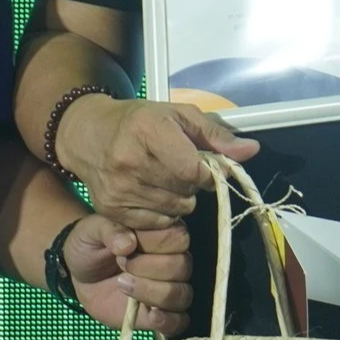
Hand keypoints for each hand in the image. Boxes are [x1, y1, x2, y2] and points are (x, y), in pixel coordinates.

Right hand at [58, 95, 258, 230]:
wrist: (88, 135)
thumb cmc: (140, 121)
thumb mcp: (179, 116)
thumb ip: (216, 135)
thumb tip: (251, 151)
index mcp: (148, 130)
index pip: (193, 169)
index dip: (207, 173)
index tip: (205, 166)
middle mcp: (129, 161)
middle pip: (185, 192)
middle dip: (192, 184)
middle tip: (179, 169)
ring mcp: (118, 189)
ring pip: (174, 211)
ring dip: (179, 200)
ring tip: (164, 179)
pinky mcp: (110, 210)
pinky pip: (156, 224)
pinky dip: (162, 213)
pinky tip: (151, 194)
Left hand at [63, 216, 191, 334]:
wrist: (80, 274)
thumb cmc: (91, 244)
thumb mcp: (92, 229)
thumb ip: (110, 230)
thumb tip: (128, 243)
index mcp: (163, 233)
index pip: (178, 238)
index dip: (153, 243)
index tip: (126, 246)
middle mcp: (174, 259)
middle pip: (181, 266)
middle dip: (148, 267)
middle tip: (121, 264)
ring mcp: (170, 287)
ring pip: (181, 294)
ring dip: (152, 292)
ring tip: (122, 285)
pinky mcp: (160, 313)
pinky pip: (179, 321)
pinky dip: (168, 321)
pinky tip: (151, 316)